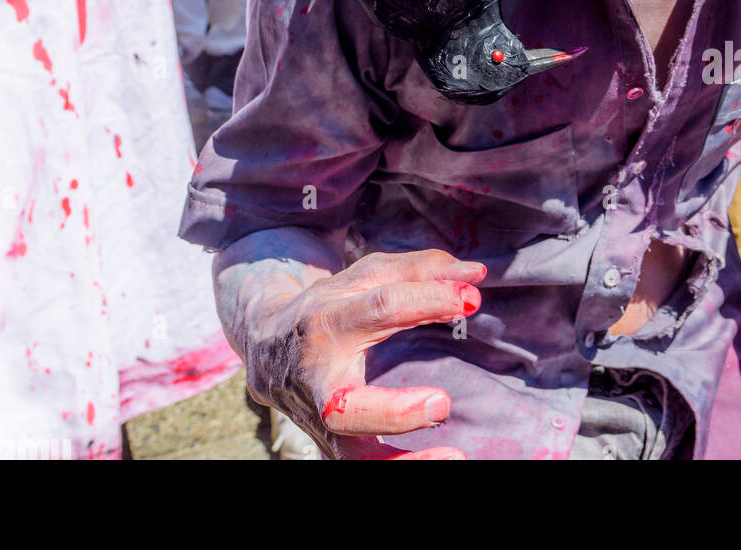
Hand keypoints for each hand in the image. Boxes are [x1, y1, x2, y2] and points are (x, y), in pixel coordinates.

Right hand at [244, 248, 483, 459]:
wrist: (266, 347)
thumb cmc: (328, 306)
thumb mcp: (363, 278)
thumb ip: (420, 271)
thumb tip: (474, 274)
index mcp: (328, 322)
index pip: (381, 309)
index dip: (428, 300)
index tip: (470, 299)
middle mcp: (320, 379)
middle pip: (347, 406)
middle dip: (394, 411)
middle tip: (442, 403)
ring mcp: (322, 420)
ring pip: (352, 458)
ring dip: (402, 464)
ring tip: (455, 457)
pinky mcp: (331, 446)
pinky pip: (364, 469)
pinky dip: (401, 469)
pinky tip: (443, 461)